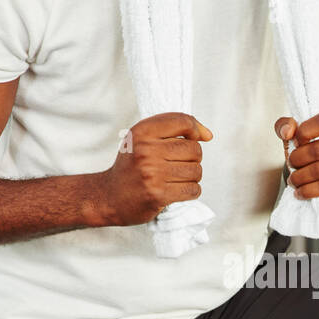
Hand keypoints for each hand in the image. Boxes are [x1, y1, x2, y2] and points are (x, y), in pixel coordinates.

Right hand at [98, 112, 211, 226]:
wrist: (109, 197)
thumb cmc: (133, 165)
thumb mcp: (142, 139)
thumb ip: (173, 129)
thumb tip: (208, 135)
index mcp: (142, 131)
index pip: (183, 121)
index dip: (195, 130)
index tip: (192, 138)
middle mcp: (146, 150)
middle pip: (194, 149)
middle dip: (193, 158)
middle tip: (178, 164)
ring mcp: (152, 173)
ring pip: (196, 171)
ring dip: (192, 176)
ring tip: (176, 178)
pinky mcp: (158, 195)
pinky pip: (192, 190)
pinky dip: (190, 191)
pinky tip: (177, 190)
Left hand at [274, 112, 318, 210]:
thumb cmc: (317, 154)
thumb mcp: (300, 135)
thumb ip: (287, 125)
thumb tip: (287, 131)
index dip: (304, 131)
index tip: (295, 142)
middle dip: (297, 159)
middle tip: (291, 164)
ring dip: (299, 177)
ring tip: (293, 180)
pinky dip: (308, 191)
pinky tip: (300, 192)